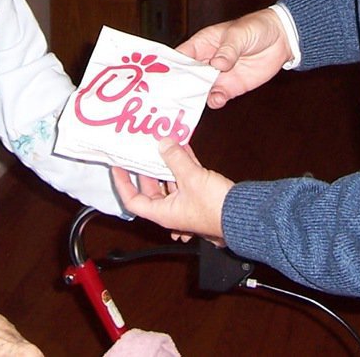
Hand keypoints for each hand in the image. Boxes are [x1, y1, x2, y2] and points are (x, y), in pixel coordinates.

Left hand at [112, 139, 232, 242]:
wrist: (242, 214)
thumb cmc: (215, 208)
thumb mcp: (192, 178)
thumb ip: (176, 159)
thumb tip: (163, 144)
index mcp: (163, 212)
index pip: (133, 200)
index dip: (123, 183)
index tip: (118, 167)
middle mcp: (172, 209)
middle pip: (151, 189)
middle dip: (148, 169)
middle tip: (143, 151)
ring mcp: (186, 202)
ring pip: (170, 182)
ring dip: (167, 164)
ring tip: (163, 144)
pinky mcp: (199, 195)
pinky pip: (185, 178)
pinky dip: (182, 164)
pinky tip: (182, 147)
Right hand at [178, 9, 292, 108]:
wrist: (281, 39)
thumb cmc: (256, 28)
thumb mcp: (239, 34)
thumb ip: (228, 50)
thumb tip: (217, 64)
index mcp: (202, 44)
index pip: (180, 56)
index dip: (169, 66)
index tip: (161, 78)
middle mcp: (206, 62)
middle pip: (186, 77)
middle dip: (179, 87)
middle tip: (171, 97)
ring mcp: (218, 76)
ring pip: (200, 90)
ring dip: (196, 97)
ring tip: (191, 104)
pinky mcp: (231, 87)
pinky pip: (218, 97)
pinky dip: (214, 101)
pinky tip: (216, 101)